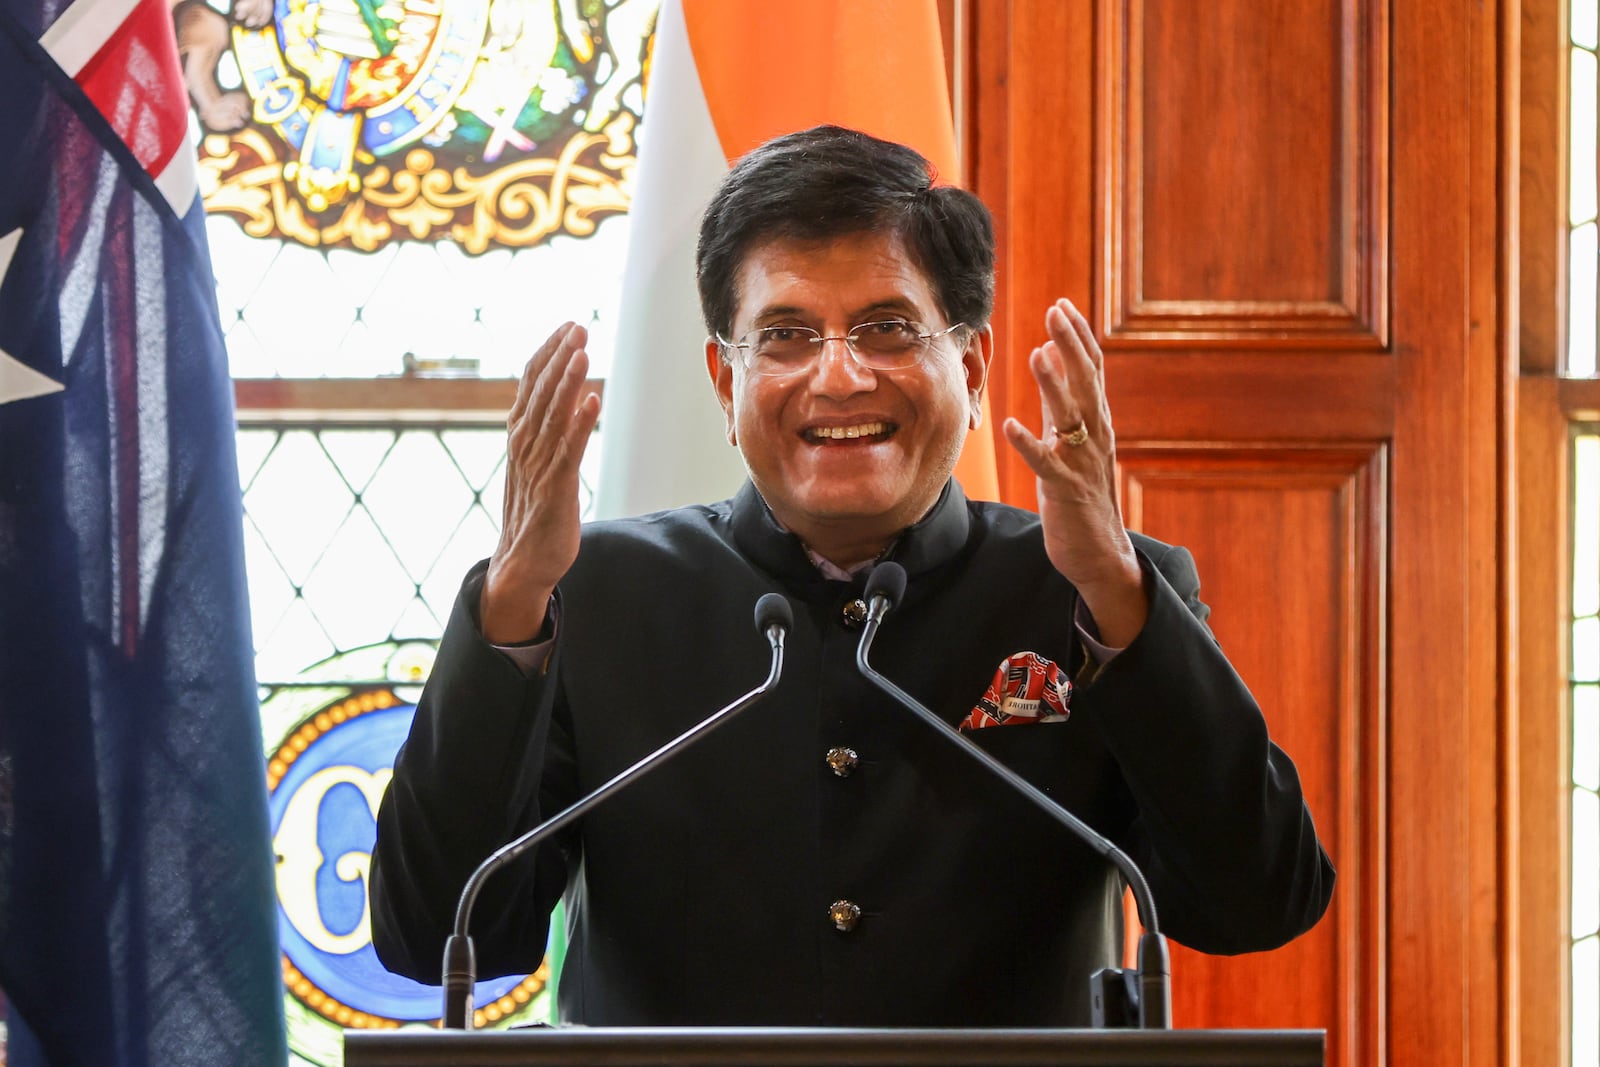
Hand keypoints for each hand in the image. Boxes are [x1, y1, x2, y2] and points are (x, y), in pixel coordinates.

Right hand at [480, 323, 601, 642]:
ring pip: (553, 415)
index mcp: (518, 437)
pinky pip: (568, 451)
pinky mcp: (555, 490)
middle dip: (560, 357)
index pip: (531, 385)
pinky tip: (593, 400)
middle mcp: (524, 446)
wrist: (521, 563)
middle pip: (541, 392)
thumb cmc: (533, 514)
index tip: (567, 326)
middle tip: (578, 326)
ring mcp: (537, 467)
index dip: (548, 354)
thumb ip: (544, 432)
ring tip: (582, 351)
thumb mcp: (534, 465)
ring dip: (568, 381)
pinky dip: (580, 424)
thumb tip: (567, 401)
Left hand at [1001, 299, 1146, 645]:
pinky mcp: (1064, 491)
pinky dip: (1028, 444)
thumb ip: (1060, 401)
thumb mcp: (1071, 441)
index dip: (1078, 338)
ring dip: (1054, 385)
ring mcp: (1081, 464)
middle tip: (1056, 311)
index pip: (1092, 371)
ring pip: (1069, 418)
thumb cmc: (1082, 496)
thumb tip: (1048, 352)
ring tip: (1037, 353)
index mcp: (1097, 423)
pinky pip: (1044, 464)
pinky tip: (1009, 425)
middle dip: (1071, 346)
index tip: (1062, 306)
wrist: (1101, 554)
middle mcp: (1095, 437)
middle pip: (1086, 383)